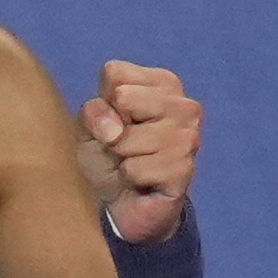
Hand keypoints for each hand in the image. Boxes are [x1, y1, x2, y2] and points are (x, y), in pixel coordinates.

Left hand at [77, 60, 200, 245]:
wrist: (123, 204)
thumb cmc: (108, 157)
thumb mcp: (89, 126)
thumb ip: (94, 112)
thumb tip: (115, 130)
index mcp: (163, 83)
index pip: (115, 73)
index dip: (103, 102)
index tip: (114, 123)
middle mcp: (184, 105)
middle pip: (123, 98)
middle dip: (112, 129)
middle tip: (123, 146)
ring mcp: (189, 137)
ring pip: (128, 137)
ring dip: (121, 157)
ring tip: (133, 163)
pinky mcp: (185, 169)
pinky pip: (136, 168)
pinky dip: (130, 178)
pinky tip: (143, 181)